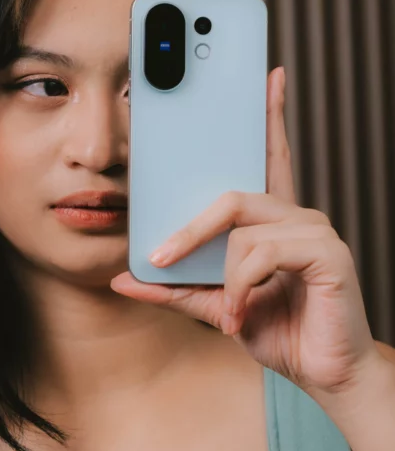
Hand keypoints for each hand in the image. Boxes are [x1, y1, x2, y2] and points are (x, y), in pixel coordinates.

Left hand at [110, 66, 380, 396]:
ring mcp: (314, 229)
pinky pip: (262, 252)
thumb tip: (123, 278)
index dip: (270, 114)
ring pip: (241, 226)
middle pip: (232, 194)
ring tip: (228, 312)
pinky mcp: (327, 252)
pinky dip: (243, 286)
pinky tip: (246, 314)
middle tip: (161, 256)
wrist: (326, 374)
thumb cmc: (279, 331)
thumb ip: (173, 289)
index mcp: (273, 220)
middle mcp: (296, 215)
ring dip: (222, 273)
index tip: (268, 76)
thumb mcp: (215, 307)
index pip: (270, 155)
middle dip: (191, 227)